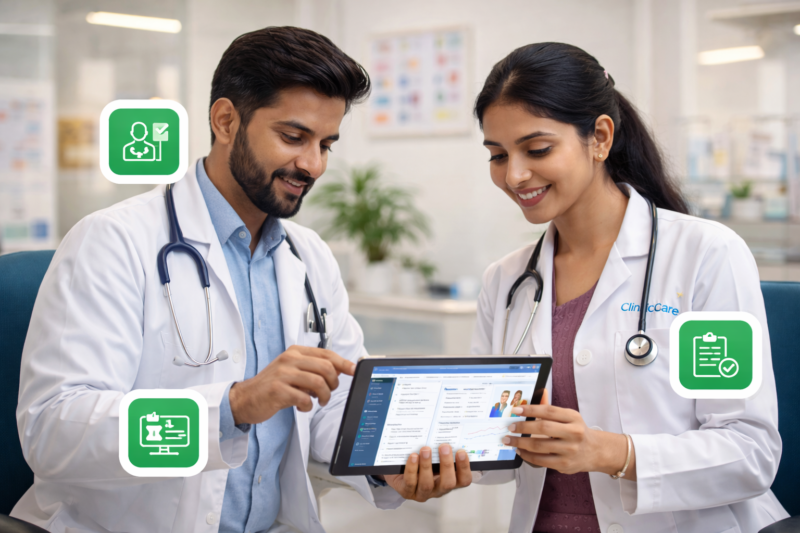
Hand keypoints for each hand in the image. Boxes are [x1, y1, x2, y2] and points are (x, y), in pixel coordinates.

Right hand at [229, 345, 354, 424]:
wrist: (244, 399)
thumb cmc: (272, 386)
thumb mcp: (292, 370)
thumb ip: (312, 368)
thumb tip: (339, 371)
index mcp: (295, 352)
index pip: (326, 354)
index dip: (343, 363)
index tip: (354, 370)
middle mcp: (289, 359)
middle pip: (326, 368)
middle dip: (333, 383)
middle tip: (328, 393)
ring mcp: (283, 374)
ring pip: (318, 383)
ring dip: (324, 396)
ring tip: (318, 401)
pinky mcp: (278, 391)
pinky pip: (304, 398)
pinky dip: (308, 406)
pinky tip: (302, 406)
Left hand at [384, 444, 471, 501]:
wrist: (399, 471)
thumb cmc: (421, 463)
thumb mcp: (434, 458)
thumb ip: (442, 450)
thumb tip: (446, 432)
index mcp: (449, 480)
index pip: (464, 480)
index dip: (465, 468)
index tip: (461, 451)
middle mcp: (438, 489)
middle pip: (448, 483)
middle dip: (446, 464)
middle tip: (444, 447)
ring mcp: (422, 493)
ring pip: (427, 484)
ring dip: (427, 465)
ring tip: (425, 449)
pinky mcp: (407, 491)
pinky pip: (410, 482)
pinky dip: (412, 469)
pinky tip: (413, 456)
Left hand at [502, 390, 634, 478]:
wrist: (595, 451)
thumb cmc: (577, 431)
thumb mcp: (569, 417)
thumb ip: (551, 409)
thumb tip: (537, 394)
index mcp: (573, 417)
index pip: (549, 411)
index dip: (530, 409)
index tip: (516, 410)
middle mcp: (573, 433)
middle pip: (543, 428)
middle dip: (523, 427)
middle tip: (510, 427)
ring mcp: (570, 450)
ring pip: (539, 446)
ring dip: (520, 443)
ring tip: (510, 440)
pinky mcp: (565, 464)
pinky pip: (541, 460)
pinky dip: (527, 456)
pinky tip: (520, 451)